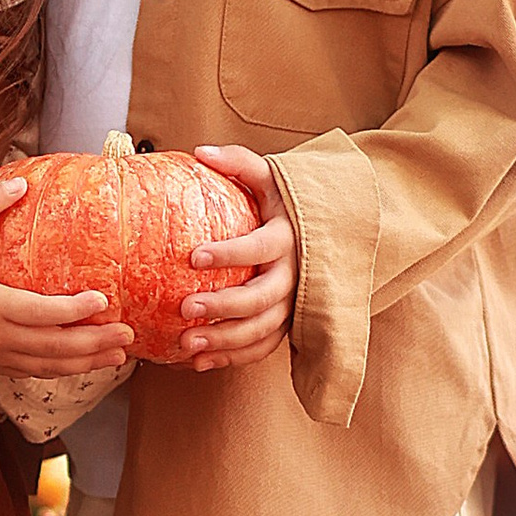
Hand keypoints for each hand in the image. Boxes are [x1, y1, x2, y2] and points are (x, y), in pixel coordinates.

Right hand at [0, 171, 136, 375]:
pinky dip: (63, 369)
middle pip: (53, 347)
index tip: (102, 300)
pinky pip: (35, 372)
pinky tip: (87, 362)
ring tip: (118, 354)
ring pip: (48, 366)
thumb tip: (21, 182)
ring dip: (86, 362)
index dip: (73, 311)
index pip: (40, 314)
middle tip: (126, 332)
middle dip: (93, 342)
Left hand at [180, 146, 296, 369]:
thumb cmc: (288, 202)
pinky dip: (233, 358)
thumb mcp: (271, 176)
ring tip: (187, 345)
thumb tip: (200, 151)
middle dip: (224, 306)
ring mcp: (293, 304)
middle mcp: (295, 275)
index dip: (229, 254)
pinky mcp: (288, 323)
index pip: (259, 248)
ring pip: (262, 330)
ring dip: (225, 341)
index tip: (194, 256)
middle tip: (186, 308)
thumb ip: (239, 162)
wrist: (329, 231)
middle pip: (262, 298)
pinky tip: (198, 363)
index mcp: (288, 237)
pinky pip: (263, 347)